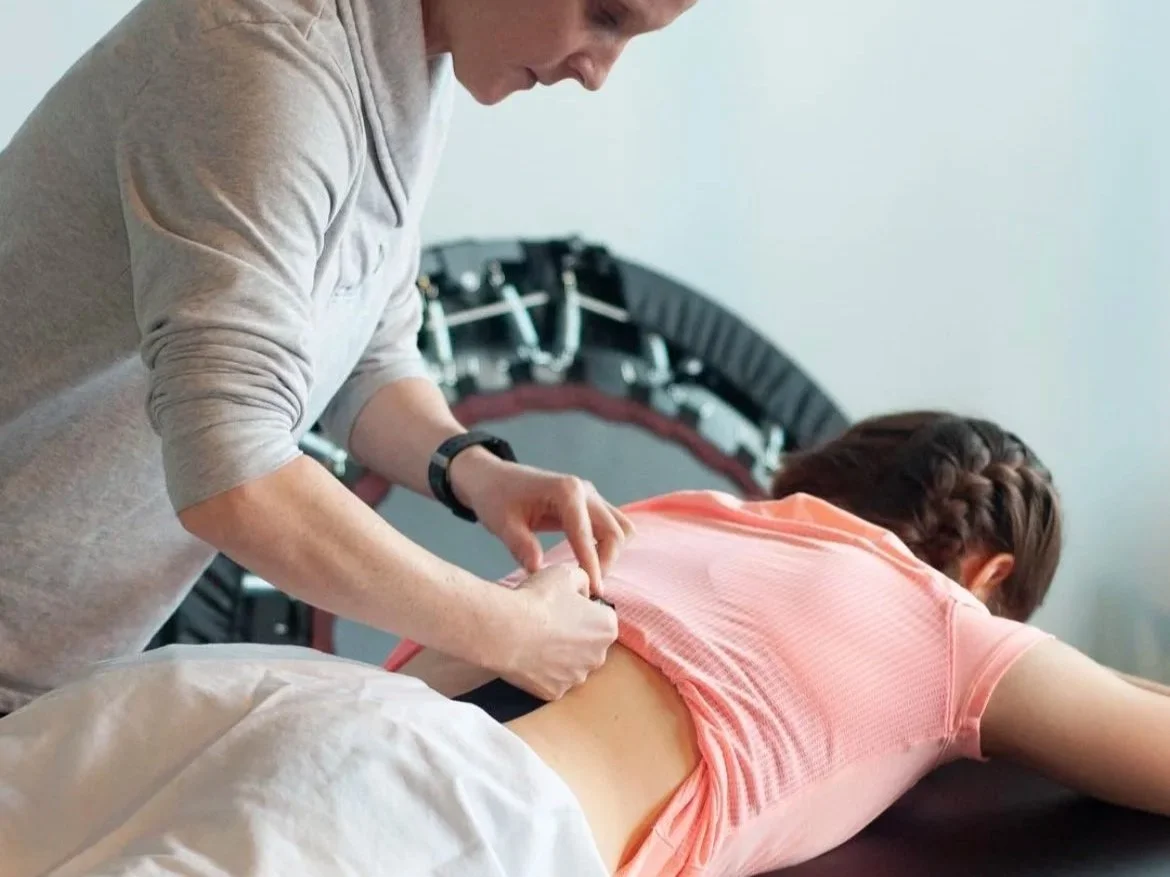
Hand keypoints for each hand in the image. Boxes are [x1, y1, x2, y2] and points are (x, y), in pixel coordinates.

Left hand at [450, 450, 634, 594]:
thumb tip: (538, 571)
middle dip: (606, 562)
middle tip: (586, 587)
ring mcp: (590, 497)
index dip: (592, 565)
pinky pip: (611, 527)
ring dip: (611, 554)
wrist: (492, 479)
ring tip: (587, 576)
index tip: (593, 591)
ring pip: (620, 529)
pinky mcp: (589, 505)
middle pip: (616, 532)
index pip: (587, 534)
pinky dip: (607, 547)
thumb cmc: (495, 498)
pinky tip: (586, 564)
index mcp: (566, 491)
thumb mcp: (502, 523)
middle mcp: (585, 491)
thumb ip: (520, 545)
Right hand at [491, 562, 618, 699]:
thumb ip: (584, 580)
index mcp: (607, 628)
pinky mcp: (554, 693)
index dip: (583, 610)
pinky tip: (529, 657)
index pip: (602, 618)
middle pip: (589, 645)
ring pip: (570, 665)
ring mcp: (575, 678)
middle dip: (574, 636)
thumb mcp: (566, 573)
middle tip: (549, 623)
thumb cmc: (538, 600)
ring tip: (536, 639)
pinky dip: (542, 672)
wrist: (506, 630)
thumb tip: (584, 592)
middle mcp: (597, 657)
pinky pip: (551, 680)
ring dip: (559, 655)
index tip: (564, 606)